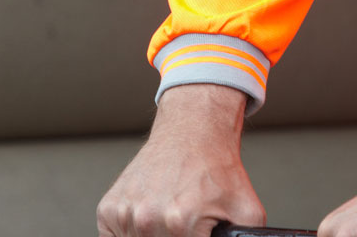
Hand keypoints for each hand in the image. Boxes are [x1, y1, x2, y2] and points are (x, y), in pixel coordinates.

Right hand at [98, 84, 266, 236]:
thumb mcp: (247, 211)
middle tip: (186, 226)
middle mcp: (149, 219)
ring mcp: (126, 213)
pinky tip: (150, 217)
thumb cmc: (216, 167)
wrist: (193, 130)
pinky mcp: (108, 208)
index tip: (197, 232)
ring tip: (169, 219)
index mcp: (181, 223)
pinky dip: (131, 234)